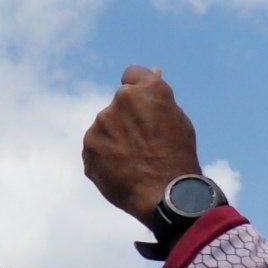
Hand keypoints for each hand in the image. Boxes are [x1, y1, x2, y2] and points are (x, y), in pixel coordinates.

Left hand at [81, 66, 201, 225]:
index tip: (141, 107)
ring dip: (114, 140)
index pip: (132, 74)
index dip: (137, 91)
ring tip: (134, 164)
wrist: (166, 195)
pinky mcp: (88, 147)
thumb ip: (159, 96)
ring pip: (105, 129)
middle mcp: (120, 100)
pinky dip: (105, 159)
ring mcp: (101, 124)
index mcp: (146, 89)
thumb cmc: (179, 158)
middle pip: (118, 106)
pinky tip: (122, 173)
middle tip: (144, 146)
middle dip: (126, 121)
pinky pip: (95, 149)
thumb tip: (153, 72)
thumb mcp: (178, 120)